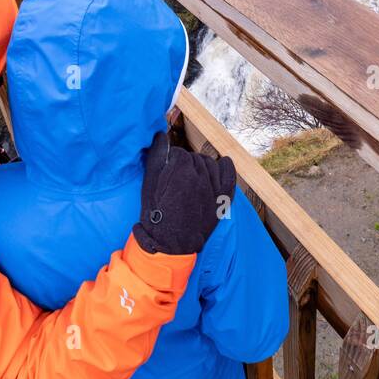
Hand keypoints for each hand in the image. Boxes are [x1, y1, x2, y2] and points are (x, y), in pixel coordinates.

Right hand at [132, 133, 235, 255]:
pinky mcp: (222, 198)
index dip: (170, 161)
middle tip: (176, 178)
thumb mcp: (150, 184)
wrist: (171, 243)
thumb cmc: (157, 214)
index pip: (178, 154)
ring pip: (210, 164)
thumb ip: (156, 157)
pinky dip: (227, 166)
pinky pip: (229, 175)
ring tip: (191, 177)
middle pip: (194, 158)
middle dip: (185, 164)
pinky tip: (224, 162)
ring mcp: (213, 187)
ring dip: (201, 166)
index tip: (166, 171)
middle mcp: (201, 176)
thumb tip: (160, 136)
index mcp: (182, 169)